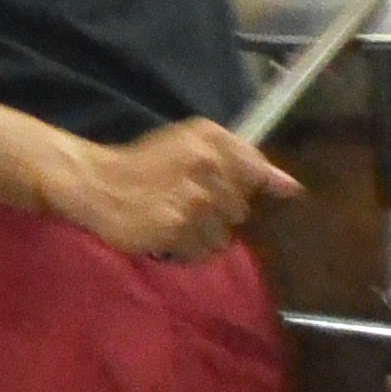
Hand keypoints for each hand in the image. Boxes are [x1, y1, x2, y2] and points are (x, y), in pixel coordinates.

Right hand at [53, 117, 298, 261]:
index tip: (255, 197)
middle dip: (220, 212)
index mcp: (212, 140)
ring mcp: (194, 200)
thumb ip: (243, 159)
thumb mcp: (192, 143)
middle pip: (241, 209)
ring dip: (203, 234)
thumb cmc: (146, 164)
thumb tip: (293, 189)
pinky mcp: (178, 229)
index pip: (257, 171)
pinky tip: (168, 234)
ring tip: (177, 220)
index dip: (259, 187)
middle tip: (190, 204)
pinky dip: (188, 249)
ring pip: (225, 235)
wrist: (97, 184)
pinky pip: (202, 251)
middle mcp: (208, 167)